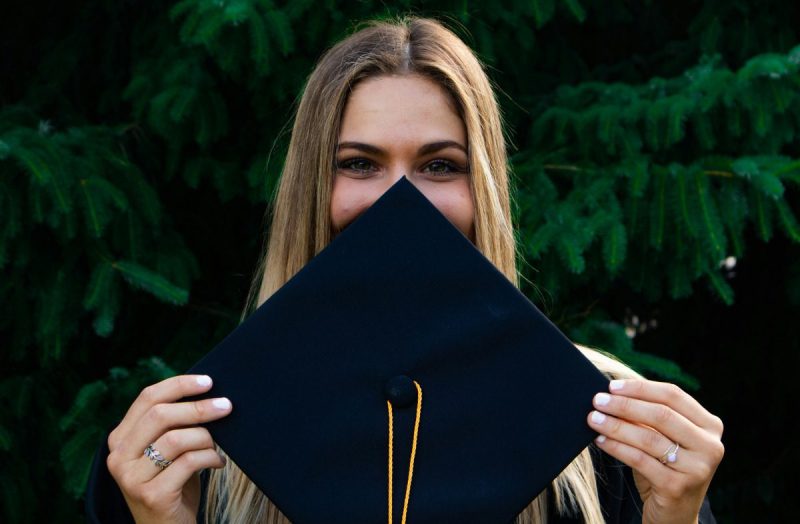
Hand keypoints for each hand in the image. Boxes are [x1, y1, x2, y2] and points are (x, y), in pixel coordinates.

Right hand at [106, 375, 232, 523]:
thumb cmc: (173, 484)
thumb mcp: (165, 451)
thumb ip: (172, 425)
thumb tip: (206, 392)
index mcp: (120, 439)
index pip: (147, 398)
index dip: (179, 384)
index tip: (208, 381)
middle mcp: (118, 457)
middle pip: (160, 415)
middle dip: (198, 408)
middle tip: (226, 406)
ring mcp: (132, 478)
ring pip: (176, 439)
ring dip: (206, 438)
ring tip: (216, 446)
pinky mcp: (152, 495)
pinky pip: (189, 463)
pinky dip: (210, 458)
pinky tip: (218, 463)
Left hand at [587, 379, 723, 523]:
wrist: (673, 516)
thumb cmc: (664, 468)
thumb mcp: (663, 439)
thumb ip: (648, 416)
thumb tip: (613, 392)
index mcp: (710, 426)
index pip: (673, 396)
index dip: (640, 388)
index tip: (612, 386)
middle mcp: (710, 446)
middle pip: (661, 414)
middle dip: (625, 405)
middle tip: (598, 400)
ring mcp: (697, 468)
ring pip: (649, 437)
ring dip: (616, 425)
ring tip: (593, 419)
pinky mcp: (678, 487)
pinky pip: (640, 460)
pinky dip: (617, 447)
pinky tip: (600, 439)